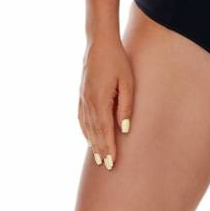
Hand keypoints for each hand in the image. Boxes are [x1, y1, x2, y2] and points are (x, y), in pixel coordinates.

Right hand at [78, 32, 134, 169]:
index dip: (109, 147)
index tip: (111, 163)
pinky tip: (89, 137)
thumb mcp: (128, 82)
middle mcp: (89, 102)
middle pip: (95, 132)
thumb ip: (126, 106)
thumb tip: (125, 128)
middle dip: (101, 150)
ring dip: (92, 143)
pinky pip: (81, 118)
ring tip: (98, 157)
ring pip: (87, 126)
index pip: (105, 130)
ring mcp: (83, 98)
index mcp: (100, 100)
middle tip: (106, 166)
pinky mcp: (81, 94)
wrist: (99, 44)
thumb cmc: (118, 61)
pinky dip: (85, 130)